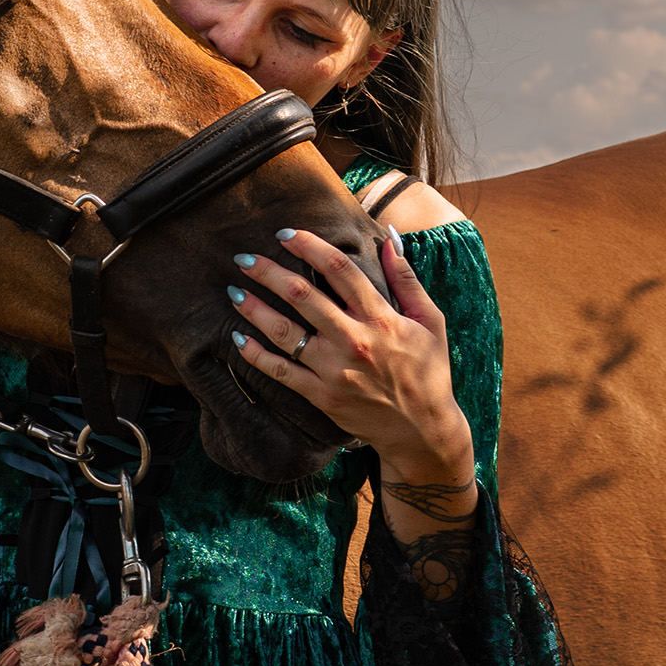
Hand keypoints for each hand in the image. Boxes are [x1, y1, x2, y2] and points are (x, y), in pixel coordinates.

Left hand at [226, 226, 476, 501]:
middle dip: (269, 272)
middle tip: (246, 258)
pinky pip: (281, 372)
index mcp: (381, 318)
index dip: (310, 247)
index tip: (286, 234)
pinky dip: (255, 355)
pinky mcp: (321, 396)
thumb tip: (388, 239)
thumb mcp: (431, 321)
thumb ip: (407, 279)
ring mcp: (334, 371)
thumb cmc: (428, 372)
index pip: (340, 271)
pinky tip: (237, 338)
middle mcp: (354, 341)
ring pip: (285, 332)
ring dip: (255, 309)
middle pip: (303, 296)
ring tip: (234, 292)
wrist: (422, 431)